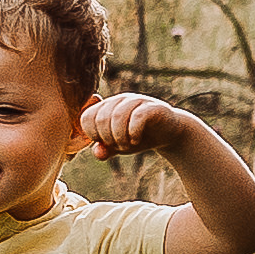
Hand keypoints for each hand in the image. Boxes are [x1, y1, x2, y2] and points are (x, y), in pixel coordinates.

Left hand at [80, 88, 206, 163]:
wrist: (168, 133)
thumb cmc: (139, 137)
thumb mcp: (118, 146)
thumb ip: (105, 149)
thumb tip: (98, 153)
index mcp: (106, 106)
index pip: (85, 117)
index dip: (92, 135)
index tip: (105, 144)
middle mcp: (119, 100)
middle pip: (100, 118)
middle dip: (107, 139)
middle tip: (119, 147)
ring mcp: (136, 101)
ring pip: (117, 116)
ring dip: (119, 137)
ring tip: (127, 146)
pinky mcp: (152, 107)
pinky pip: (137, 117)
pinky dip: (133, 132)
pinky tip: (136, 140)